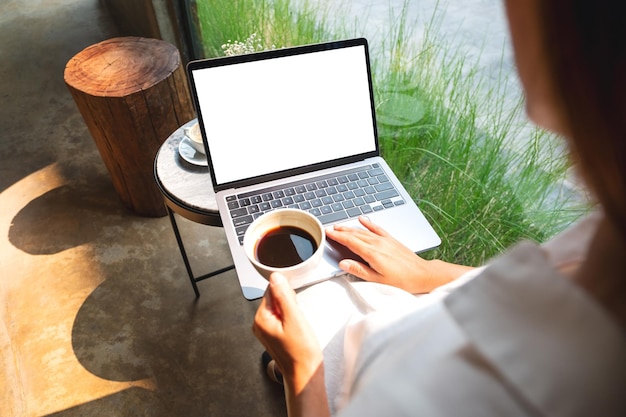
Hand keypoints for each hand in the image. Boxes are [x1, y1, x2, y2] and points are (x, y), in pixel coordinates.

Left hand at [252, 273, 322, 391]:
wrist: (305, 373)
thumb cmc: (301, 352)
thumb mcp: (295, 319)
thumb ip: (284, 296)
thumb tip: (275, 277)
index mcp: (261, 318)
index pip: (272, 290)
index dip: (287, 294)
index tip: (294, 306)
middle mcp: (260, 324)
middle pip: (275, 298)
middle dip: (289, 303)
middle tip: (297, 319)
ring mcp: (266, 330)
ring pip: (280, 308)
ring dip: (291, 312)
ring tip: (297, 326)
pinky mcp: (273, 334)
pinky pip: (282, 317)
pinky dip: (291, 319)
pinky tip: (296, 330)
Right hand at [326, 216, 470, 292]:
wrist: (421, 274)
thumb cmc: (402, 280)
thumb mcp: (377, 279)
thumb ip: (359, 270)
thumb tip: (343, 264)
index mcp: (372, 253)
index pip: (350, 242)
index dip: (338, 237)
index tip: (328, 233)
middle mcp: (378, 243)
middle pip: (355, 234)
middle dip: (341, 230)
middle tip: (330, 228)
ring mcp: (385, 240)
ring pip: (364, 231)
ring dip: (350, 227)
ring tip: (340, 226)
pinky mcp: (391, 239)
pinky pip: (377, 228)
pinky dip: (368, 223)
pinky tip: (362, 220)